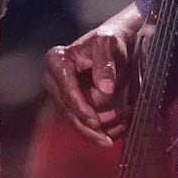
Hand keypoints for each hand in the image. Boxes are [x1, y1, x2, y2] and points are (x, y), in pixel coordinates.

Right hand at [42, 4, 142, 146]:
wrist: (114, 45)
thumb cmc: (109, 40)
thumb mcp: (108, 45)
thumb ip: (105, 65)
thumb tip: (105, 89)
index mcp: (56, 61)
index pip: (67, 92)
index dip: (81, 109)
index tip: (96, 122)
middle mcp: (54, 80)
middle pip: (69, 112)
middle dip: (92, 125)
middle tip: (110, 137)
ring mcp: (63, 95)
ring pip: (78, 122)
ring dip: (100, 129)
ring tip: (123, 123)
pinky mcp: (73, 106)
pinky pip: (85, 124)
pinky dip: (102, 129)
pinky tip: (119, 126)